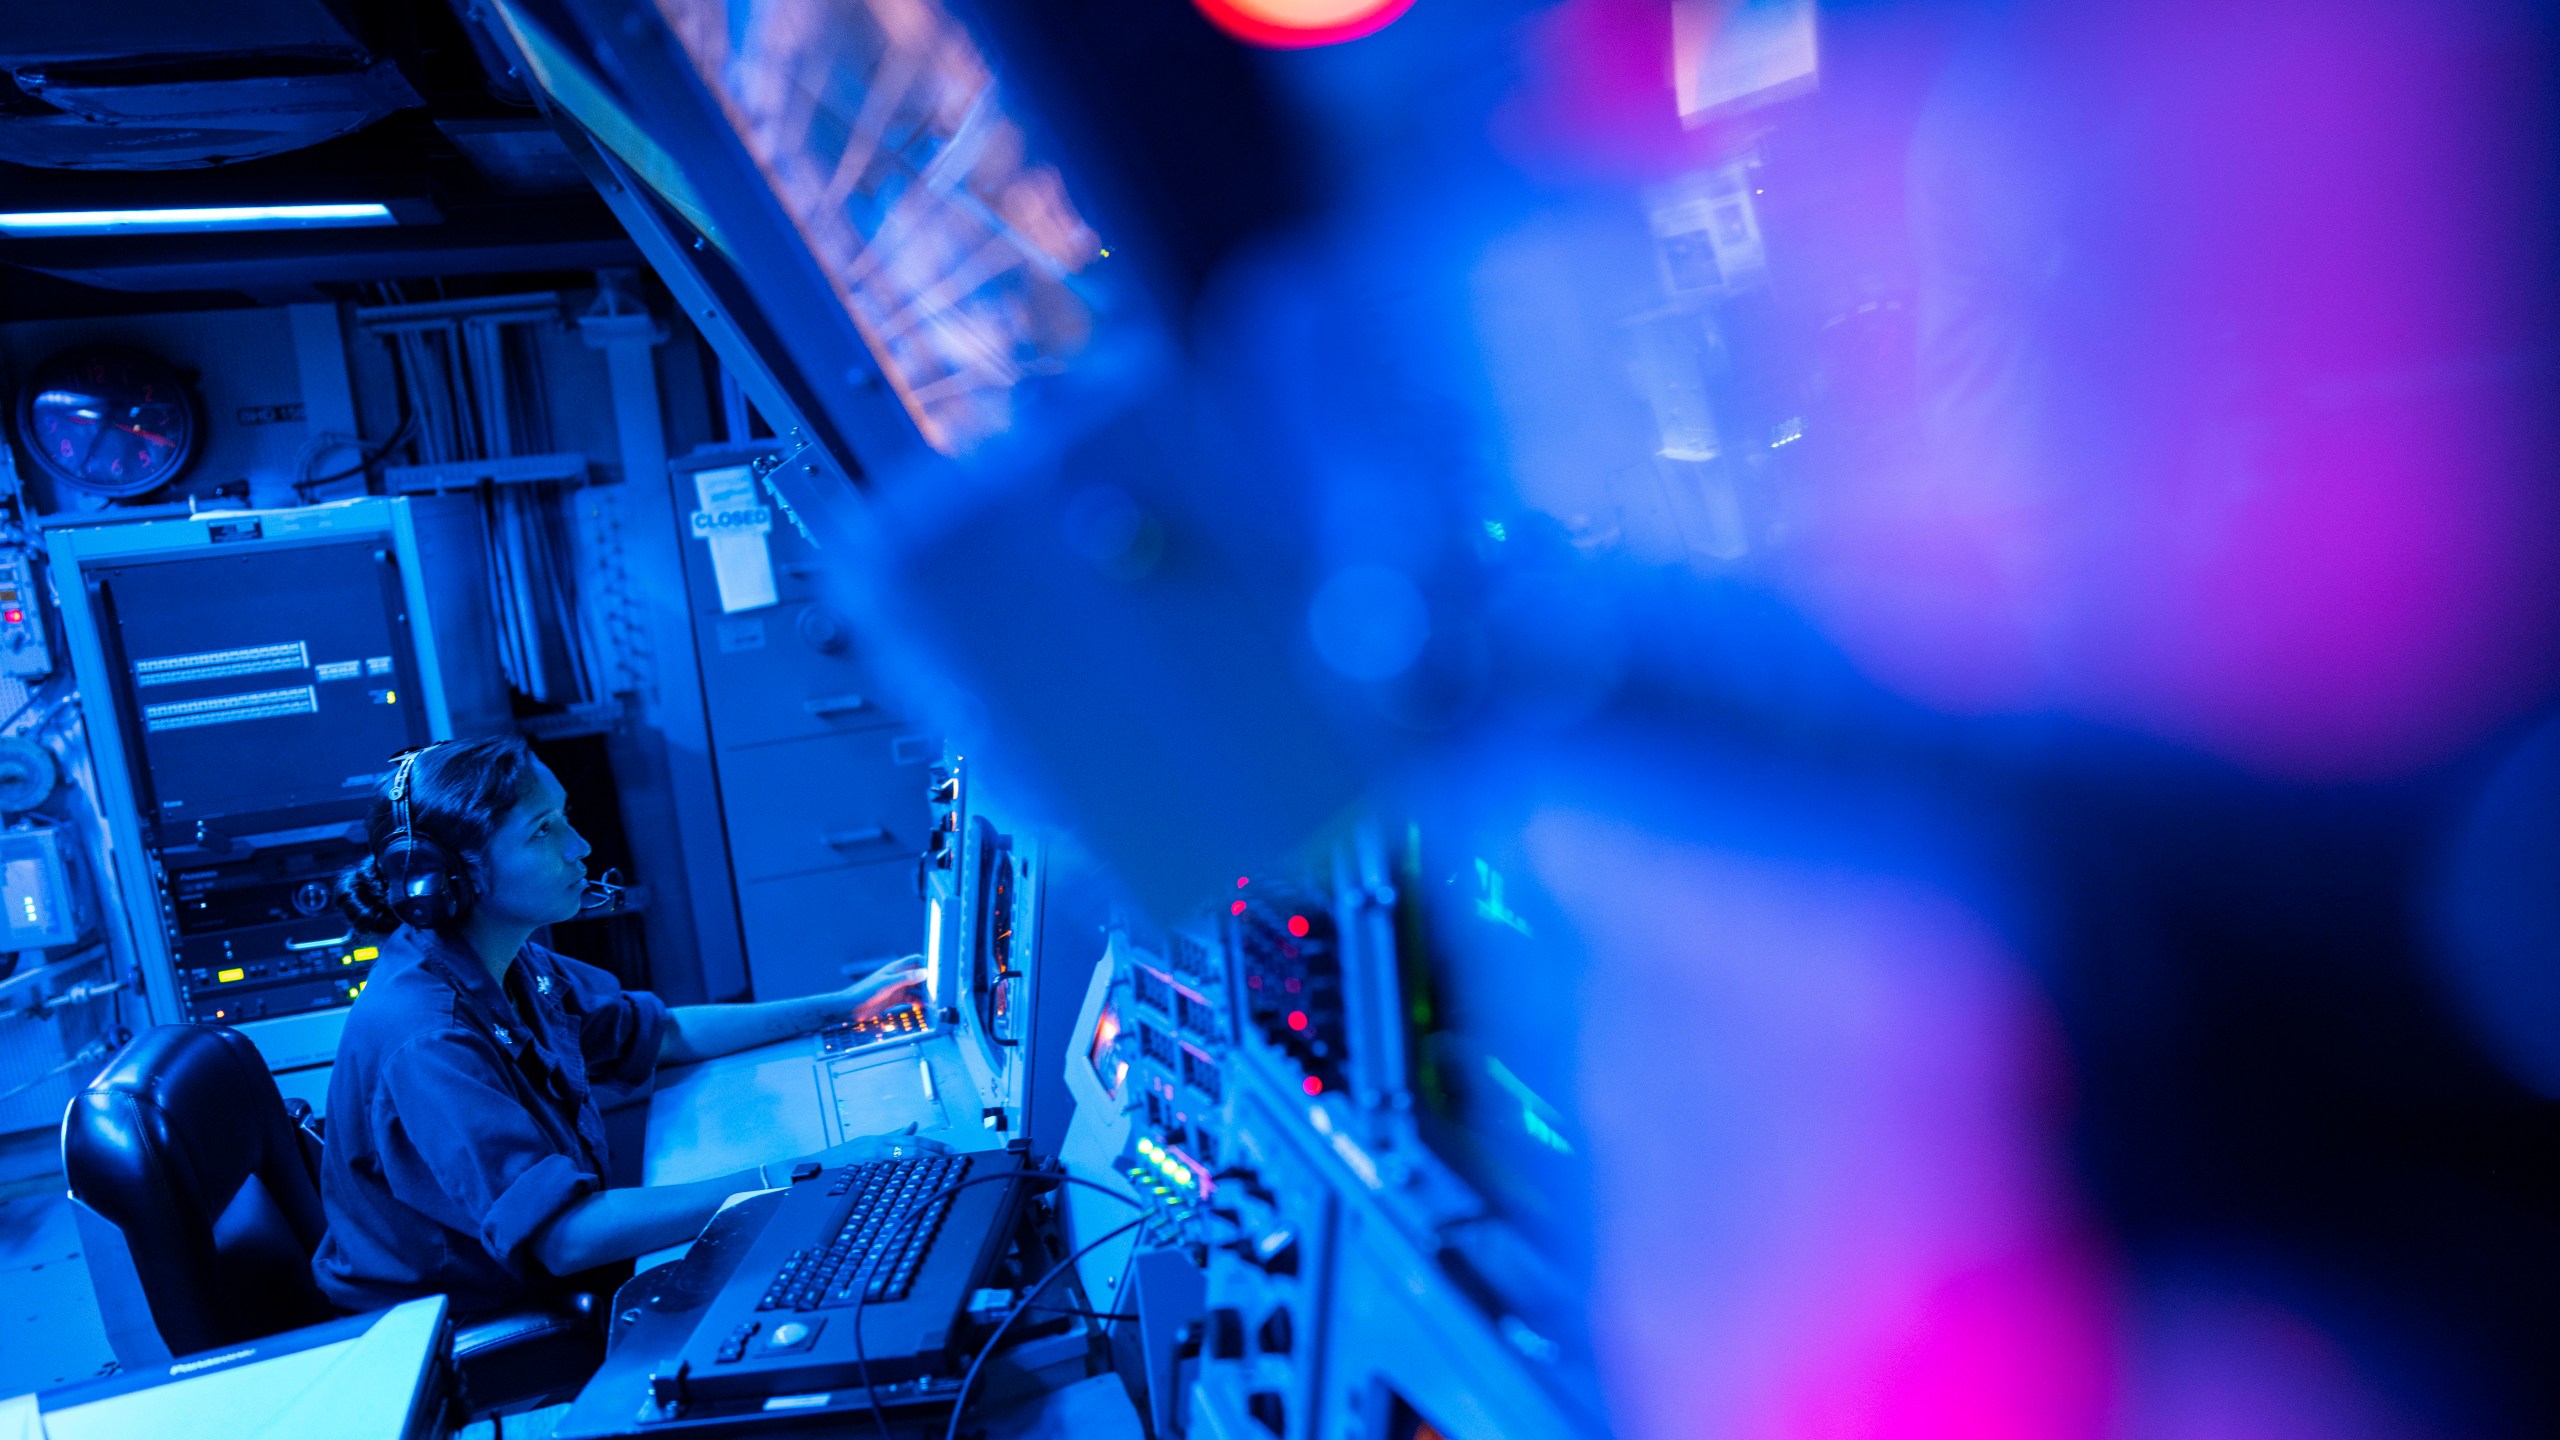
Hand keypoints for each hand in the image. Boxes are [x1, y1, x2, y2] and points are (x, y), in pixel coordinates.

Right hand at [765, 1123, 947, 1186]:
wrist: (813, 1168)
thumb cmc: (841, 1160)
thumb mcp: (868, 1145)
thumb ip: (893, 1136)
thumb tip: (914, 1126)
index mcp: (878, 1141)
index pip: (912, 1140)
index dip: (933, 1145)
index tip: (951, 1150)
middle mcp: (875, 1147)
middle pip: (911, 1147)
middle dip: (934, 1152)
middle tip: (953, 1157)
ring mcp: (868, 1160)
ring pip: (902, 1158)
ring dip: (923, 1162)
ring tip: (941, 1166)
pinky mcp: (861, 1172)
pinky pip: (887, 1174)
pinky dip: (902, 1175)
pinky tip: (915, 1180)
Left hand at [834, 955, 928, 1022]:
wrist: (849, 1008)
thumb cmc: (864, 992)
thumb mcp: (887, 984)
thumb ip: (906, 978)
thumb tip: (925, 972)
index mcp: (896, 969)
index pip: (916, 960)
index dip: (927, 964)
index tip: (937, 973)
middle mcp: (897, 977)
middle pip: (918, 976)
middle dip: (929, 982)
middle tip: (937, 991)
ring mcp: (896, 988)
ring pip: (916, 989)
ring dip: (924, 994)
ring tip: (932, 1002)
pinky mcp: (893, 1000)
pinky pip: (910, 999)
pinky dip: (917, 1003)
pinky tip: (922, 1008)